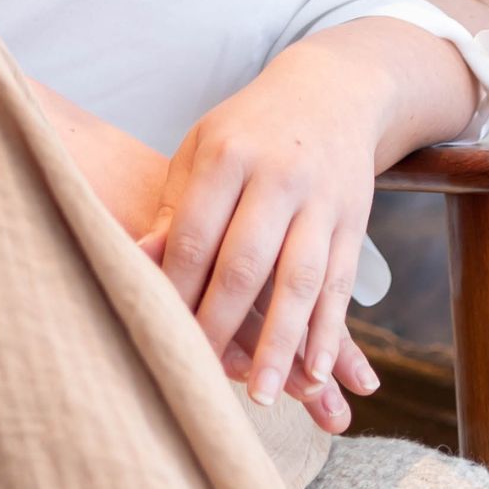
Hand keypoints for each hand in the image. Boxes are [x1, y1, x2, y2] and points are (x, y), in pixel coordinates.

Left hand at [133, 52, 383, 422]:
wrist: (331, 90)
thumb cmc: (249, 129)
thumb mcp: (203, 148)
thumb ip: (175, 206)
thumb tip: (135, 263)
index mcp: (228, 156)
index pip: (195, 236)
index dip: (175, 292)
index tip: (158, 337)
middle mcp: (278, 176)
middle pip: (244, 265)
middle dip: (221, 328)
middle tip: (199, 379)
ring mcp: (321, 199)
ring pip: (299, 282)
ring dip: (281, 345)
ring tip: (264, 397)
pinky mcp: (354, 219)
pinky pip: (339, 283)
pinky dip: (328, 331)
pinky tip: (315, 372)